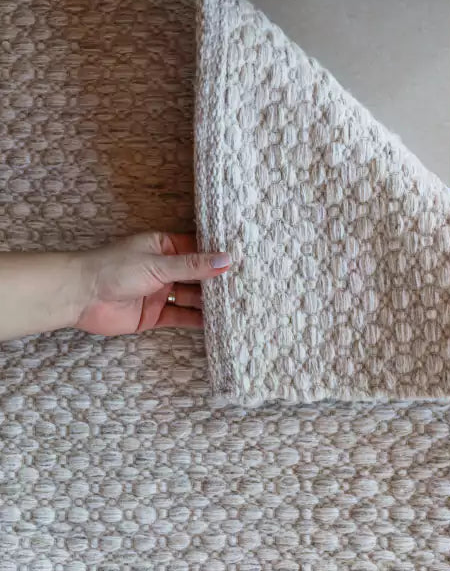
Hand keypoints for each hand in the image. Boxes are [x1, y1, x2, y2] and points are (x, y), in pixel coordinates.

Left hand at [75, 232, 230, 335]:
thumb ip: (192, 266)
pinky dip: (196, 320)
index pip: (197, 248)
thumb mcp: (158, 264)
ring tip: (237, 305)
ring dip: (210, 302)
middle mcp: (164, 269)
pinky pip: (180, 317)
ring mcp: (160, 293)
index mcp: (163, 247)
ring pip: (191, 297)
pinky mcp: (154, 315)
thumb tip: (225, 260)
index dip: (218, 254)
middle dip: (218, 281)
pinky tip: (216, 323)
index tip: (244, 258)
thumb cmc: (114, 269)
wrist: (81, 296)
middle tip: (247, 285)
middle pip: (197, 275)